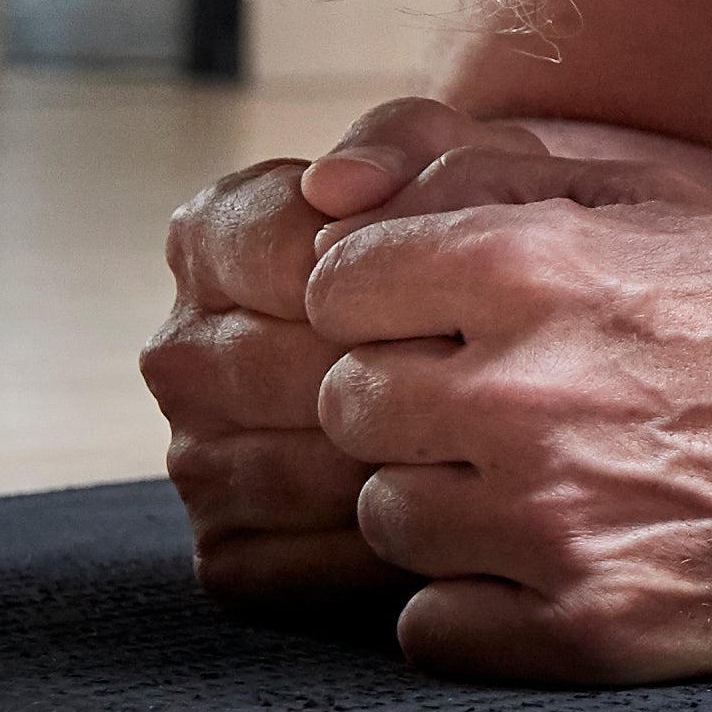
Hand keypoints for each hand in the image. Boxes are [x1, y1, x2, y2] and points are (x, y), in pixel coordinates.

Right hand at [139, 97, 495, 599]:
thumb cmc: (490, 238)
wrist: (528, 348)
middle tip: (496, 378)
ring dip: (396, 465)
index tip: (465, 287)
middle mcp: (183, 353)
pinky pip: (290, 566)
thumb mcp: (467, 164)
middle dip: (397, 376)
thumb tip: (332, 186)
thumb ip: (404, 144)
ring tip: (487, 444)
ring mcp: (195, 457)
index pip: (283, 258)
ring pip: (286, 473)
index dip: (389, 277)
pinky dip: (378, 550)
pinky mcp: (230, 552)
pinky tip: (453, 515)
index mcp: (213, 242)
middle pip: (279, 373)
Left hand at [302, 148, 711, 685]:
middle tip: (513, 409)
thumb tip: (338, 194)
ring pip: (387, 520)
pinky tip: (566, 558)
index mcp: (532, 267)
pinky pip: (431, 625)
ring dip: (450, 506)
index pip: (338, 283)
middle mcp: (522, 392)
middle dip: (415, 405)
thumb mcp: (659, 207)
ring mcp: (546, 522)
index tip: (450, 322)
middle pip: (348, 407)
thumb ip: (491, 175)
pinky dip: (481, 603)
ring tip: (556, 483)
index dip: (391, 303)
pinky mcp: (576, 630)